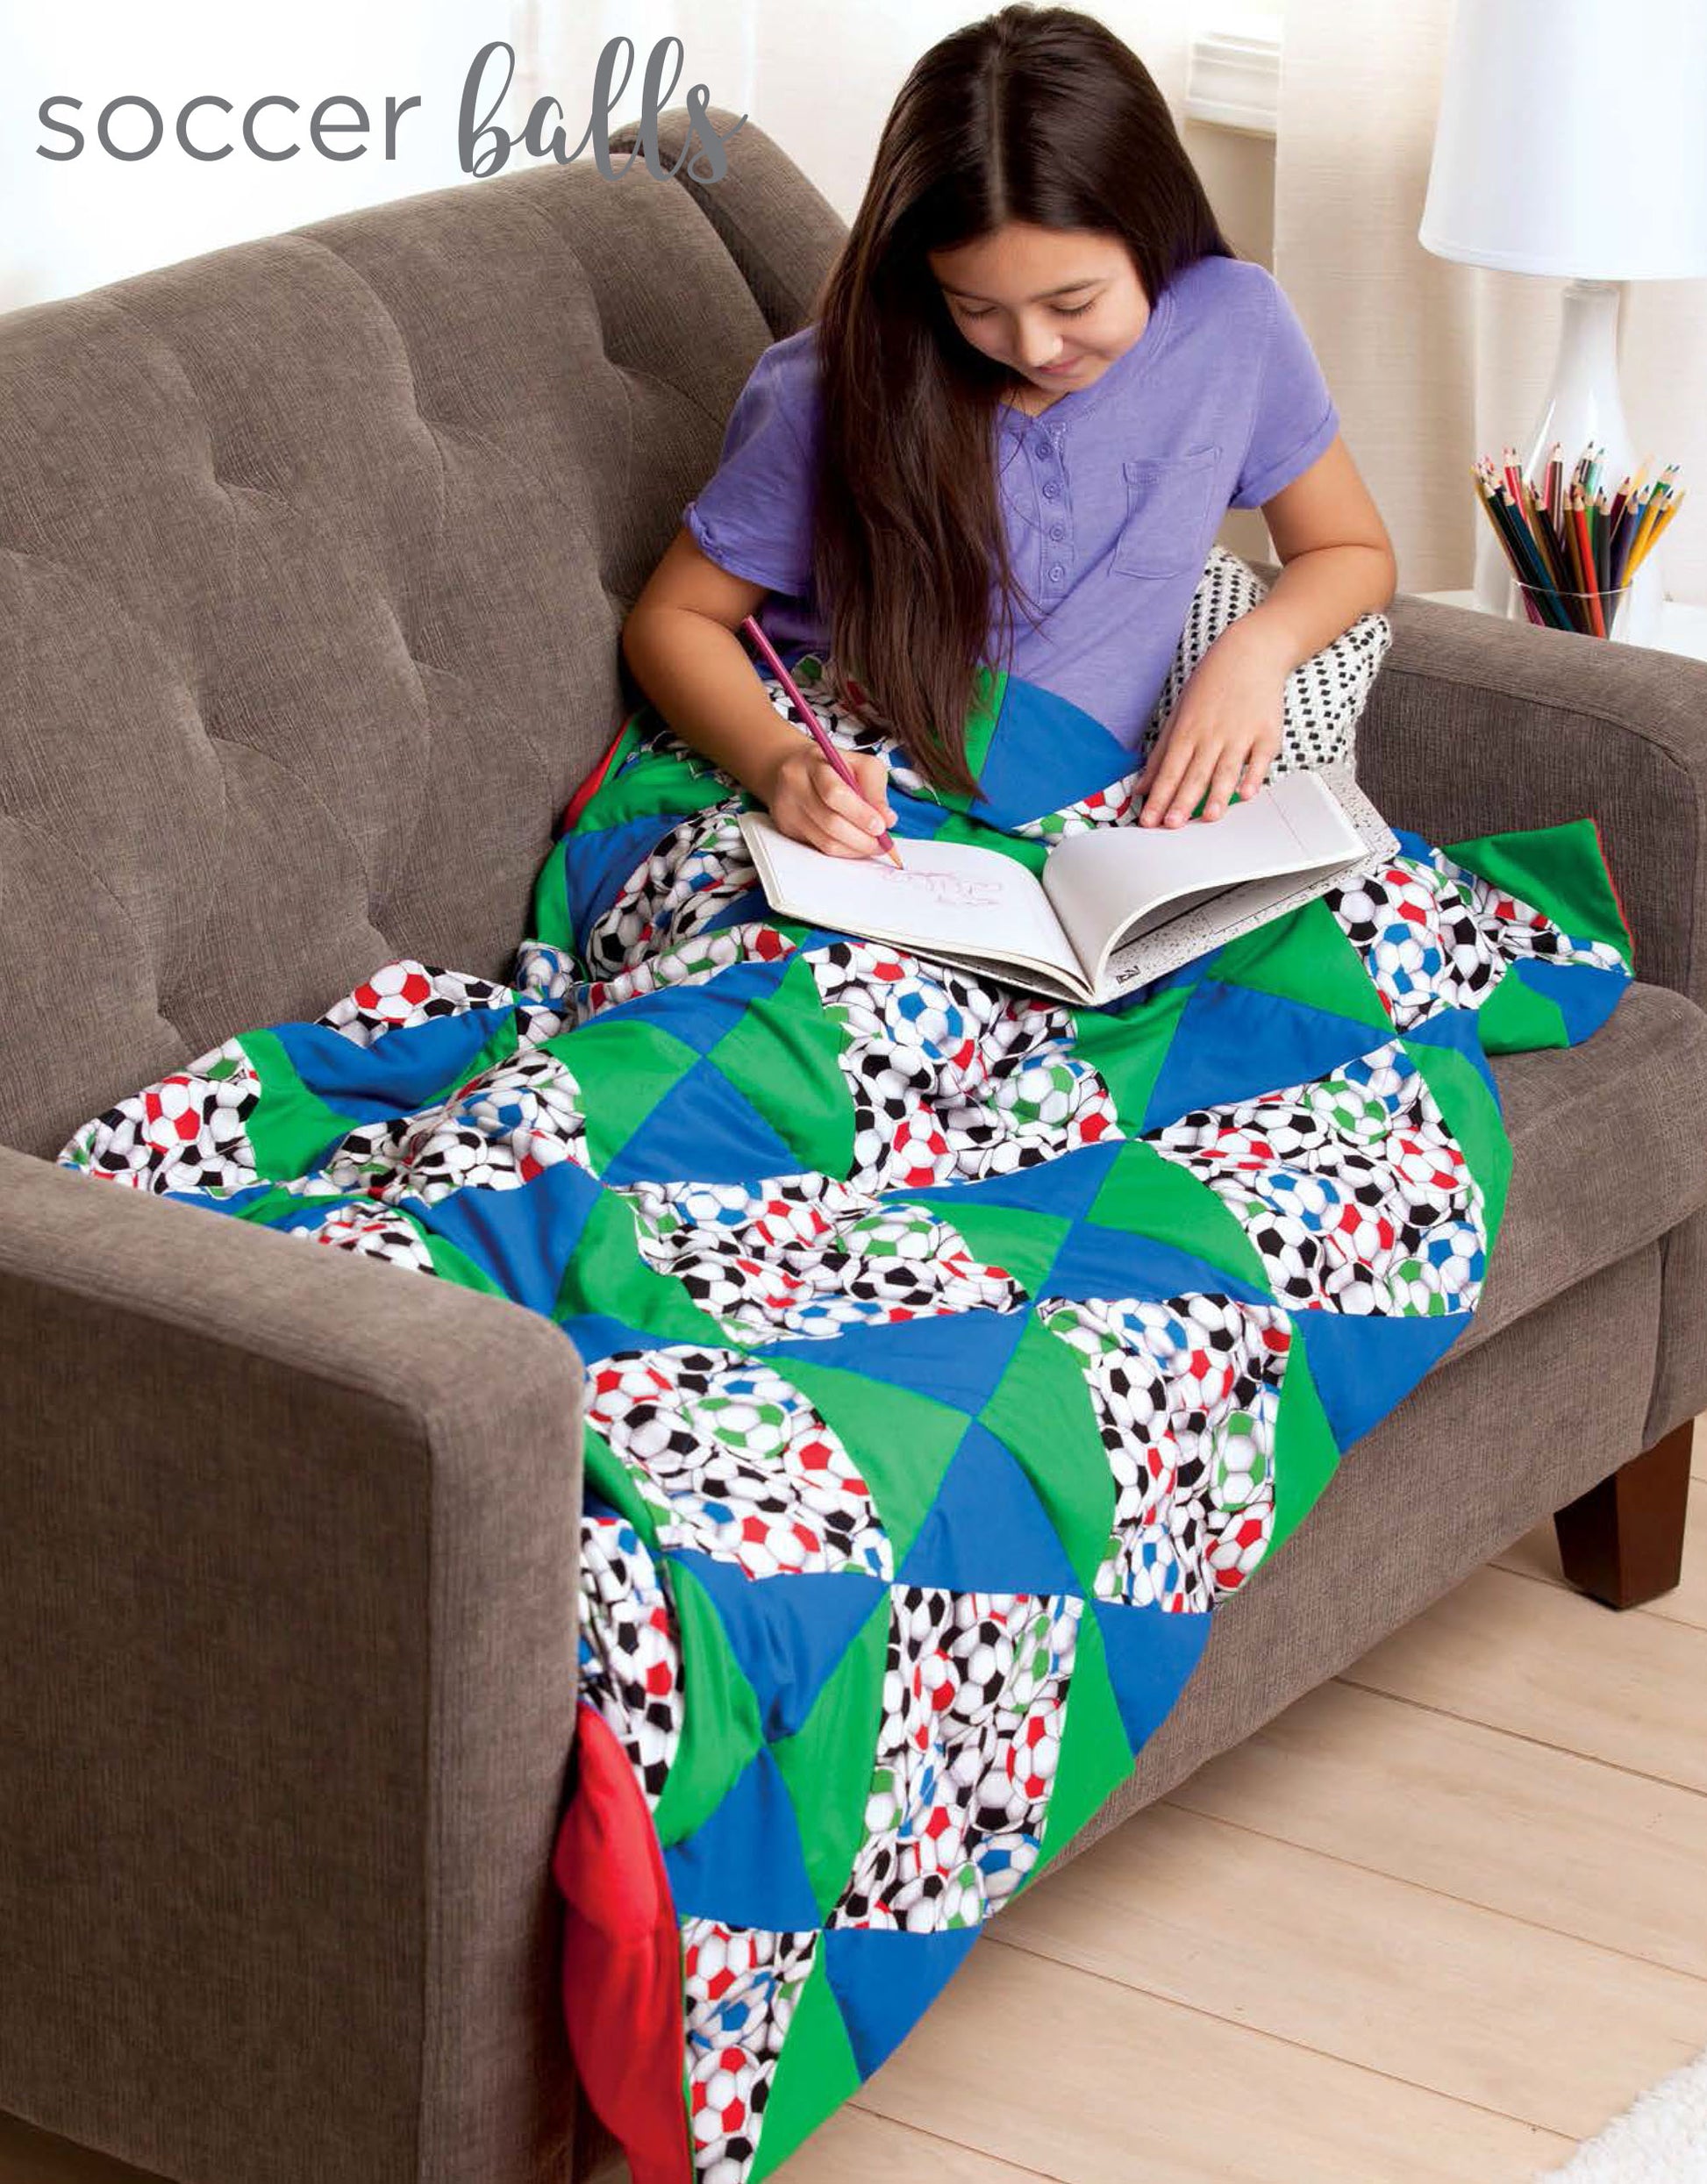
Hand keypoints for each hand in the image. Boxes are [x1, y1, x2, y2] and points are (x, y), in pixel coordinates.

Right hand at [763, 744, 896, 856]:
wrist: (797, 769)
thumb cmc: (834, 767)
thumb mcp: (861, 765)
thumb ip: (876, 789)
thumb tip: (887, 819)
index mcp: (814, 763)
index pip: (834, 792)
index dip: (859, 813)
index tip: (880, 826)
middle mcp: (795, 785)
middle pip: (830, 822)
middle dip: (862, 837)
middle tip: (883, 843)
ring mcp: (788, 809)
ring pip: (825, 841)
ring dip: (855, 848)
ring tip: (873, 845)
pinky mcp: (788, 828)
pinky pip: (820, 848)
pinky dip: (844, 851)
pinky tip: (856, 845)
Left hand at [1135, 621, 1288, 826]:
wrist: (1250, 653)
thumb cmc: (1211, 685)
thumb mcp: (1179, 714)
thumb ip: (1161, 753)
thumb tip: (1141, 786)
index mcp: (1187, 731)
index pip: (1169, 770)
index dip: (1158, 797)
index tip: (1148, 820)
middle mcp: (1212, 734)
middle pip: (1195, 773)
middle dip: (1182, 801)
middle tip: (1171, 826)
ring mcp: (1240, 733)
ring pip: (1226, 769)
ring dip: (1217, 795)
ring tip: (1208, 818)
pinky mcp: (1267, 732)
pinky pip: (1259, 759)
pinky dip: (1253, 776)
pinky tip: (1247, 794)